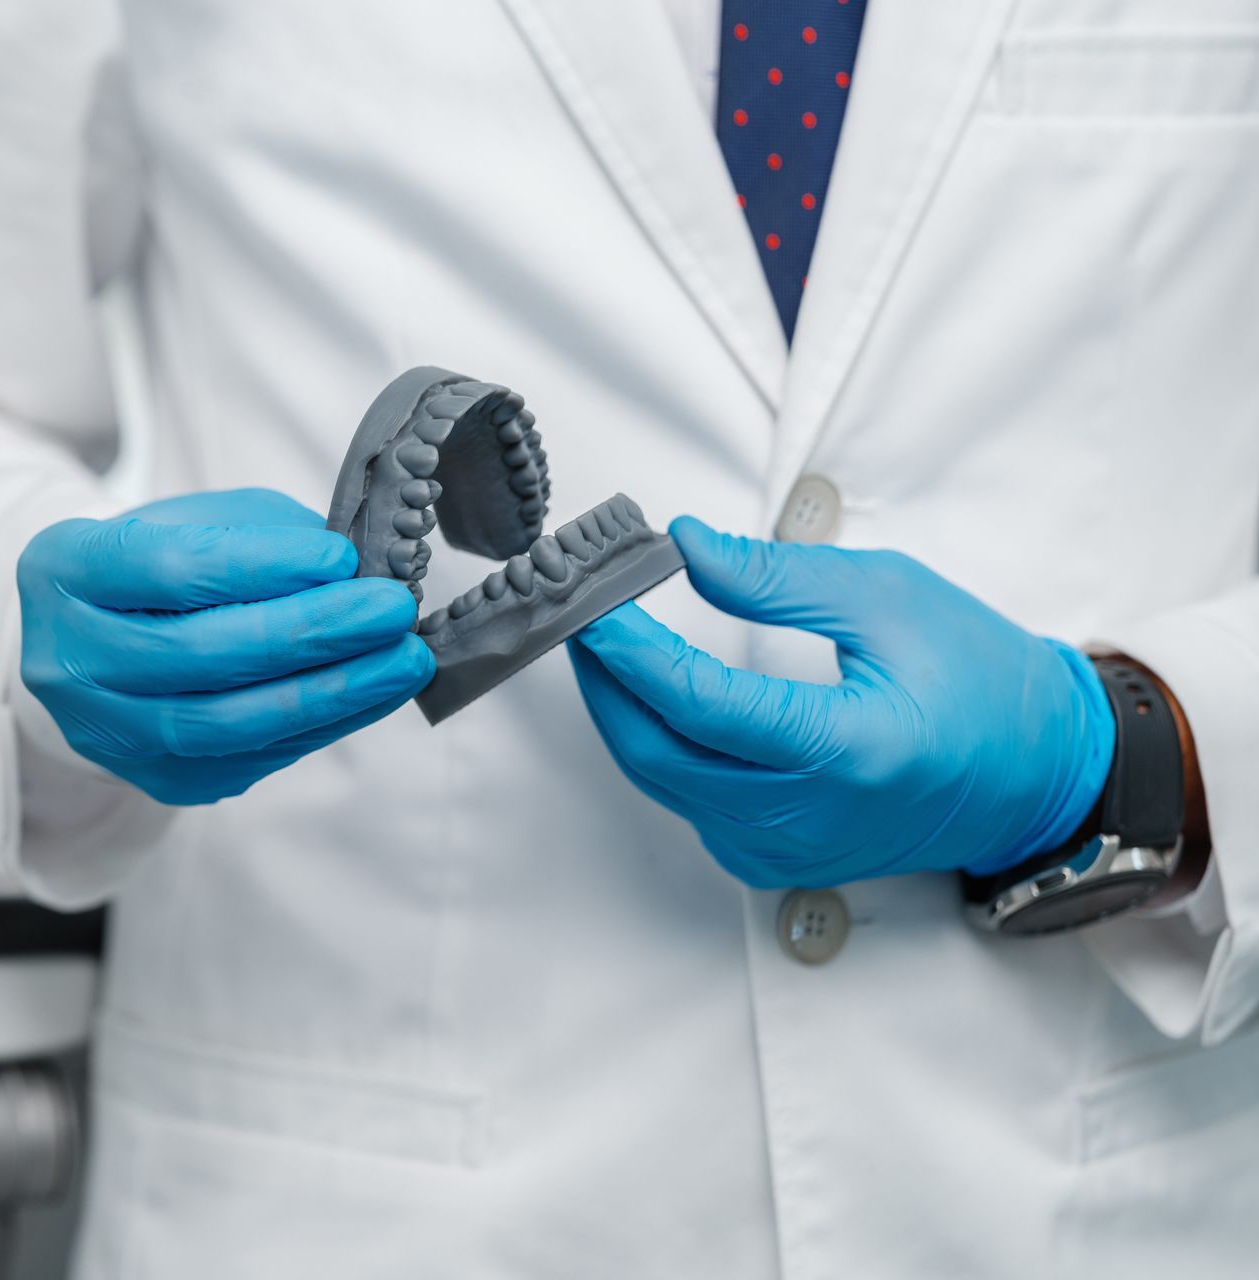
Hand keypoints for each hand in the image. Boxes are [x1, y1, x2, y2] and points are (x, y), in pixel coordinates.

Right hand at [18, 488, 433, 804]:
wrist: (103, 636)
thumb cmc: (161, 562)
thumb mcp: (197, 519)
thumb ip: (265, 536)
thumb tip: (356, 572)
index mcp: (62, 568)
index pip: (167, 570)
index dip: (261, 567)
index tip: (342, 557)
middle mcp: (66, 658)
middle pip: (198, 655)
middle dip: (311, 632)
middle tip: (392, 609)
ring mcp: (105, 730)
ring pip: (224, 724)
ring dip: (331, 693)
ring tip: (403, 660)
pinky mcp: (153, 777)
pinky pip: (248, 758)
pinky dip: (322, 725)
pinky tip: (373, 692)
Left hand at [570, 517, 1114, 887]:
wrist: (1040, 771)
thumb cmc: (981, 679)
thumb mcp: (888, 597)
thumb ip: (777, 578)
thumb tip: (686, 548)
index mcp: (847, 750)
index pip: (702, 707)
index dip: (632, 654)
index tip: (591, 603)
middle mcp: (809, 817)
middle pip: (660, 755)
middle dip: (604, 683)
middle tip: (580, 615)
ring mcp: (788, 850)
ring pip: (664, 783)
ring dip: (624, 712)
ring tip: (607, 643)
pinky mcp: (776, 860)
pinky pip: (690, 804)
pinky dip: (660, 748)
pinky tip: (652, 697)